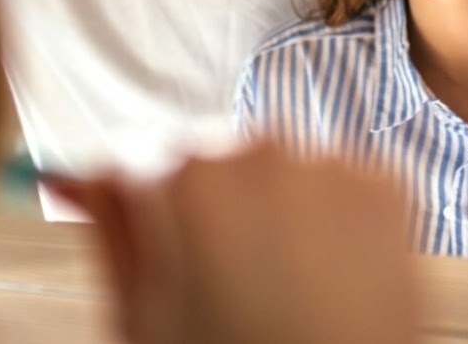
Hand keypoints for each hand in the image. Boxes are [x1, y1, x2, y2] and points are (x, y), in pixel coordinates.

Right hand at [46, 141, 417, 343]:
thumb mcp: (142, 317)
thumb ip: (111, 232)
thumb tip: (84, 179)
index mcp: (185, 179)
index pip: (136, 158)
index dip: (135, 202)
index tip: (145, 234)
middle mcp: (259, 150)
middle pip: (209, 157)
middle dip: (204, 204)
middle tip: (217, 280)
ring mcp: (327, 163)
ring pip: (275, 168)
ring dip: (268, 207)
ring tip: (276, 285)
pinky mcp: (383, 184)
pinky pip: (335, 181)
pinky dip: (327, 217)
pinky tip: (321, 275)